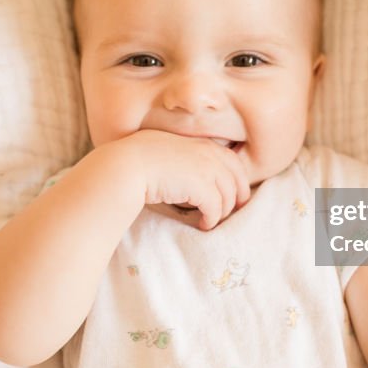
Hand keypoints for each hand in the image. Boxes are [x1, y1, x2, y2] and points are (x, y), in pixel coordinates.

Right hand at [103, 129, 250, 230]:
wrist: (127, 165)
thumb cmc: (136, 159)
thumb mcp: (165, 150)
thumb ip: (182, 158)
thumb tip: (184, 175)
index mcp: (200, 143)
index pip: (230, 159)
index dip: (237, 176)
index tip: (237, 191)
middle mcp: (208, 153)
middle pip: (236, 176)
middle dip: (239, 194)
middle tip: (235, 209)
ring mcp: (207, 169)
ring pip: (228, 195)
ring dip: (222, 211)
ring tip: (211, 220)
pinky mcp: (202, 187)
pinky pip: (216, 208)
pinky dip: (212, 219)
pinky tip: (203, 224)